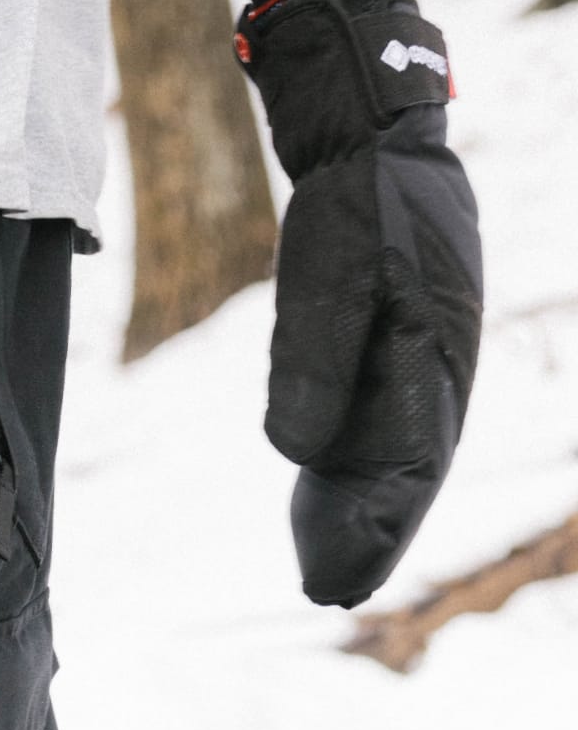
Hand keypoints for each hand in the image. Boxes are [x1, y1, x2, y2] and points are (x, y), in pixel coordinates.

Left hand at [239, 0, 481, 608]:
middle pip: (399, 471)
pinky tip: (314, 502)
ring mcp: (413, 357)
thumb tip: (294, 453)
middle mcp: (434, 367)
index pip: (407, 467)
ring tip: (320, 570)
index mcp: (436, 356)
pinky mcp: (386, 345)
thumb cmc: (358, 197)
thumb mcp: (332, 272)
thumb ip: (315, 359)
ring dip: (351, 510)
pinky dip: (342, 466)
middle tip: (325, 596)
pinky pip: (366, 420)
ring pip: (382, 452)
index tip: (337, 583)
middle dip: (364, 535)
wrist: (370, 133)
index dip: (373, 531)